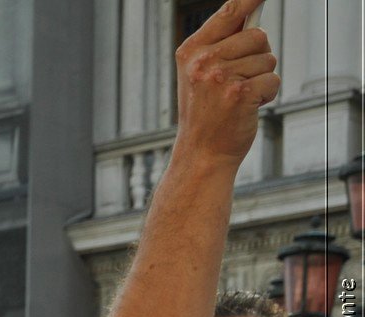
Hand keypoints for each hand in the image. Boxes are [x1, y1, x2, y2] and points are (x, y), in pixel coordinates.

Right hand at [175, 0, 277, 164]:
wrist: (201, 153)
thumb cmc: (206, 113)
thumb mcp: (201, 74)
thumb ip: (222, 44)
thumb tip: (251, 8)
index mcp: (191, 51)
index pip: (229, 12)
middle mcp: (203, 61)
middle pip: (258, 35)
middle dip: (258, 56)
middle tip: (238, 80)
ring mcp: (220, 77)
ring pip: (268, 58)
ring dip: (262, 78)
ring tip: (239, 97)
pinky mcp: (240, 93)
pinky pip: (273, 79)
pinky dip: (267, 94)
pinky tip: (248, 107)